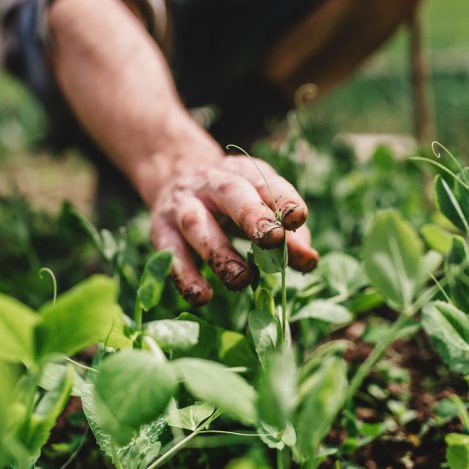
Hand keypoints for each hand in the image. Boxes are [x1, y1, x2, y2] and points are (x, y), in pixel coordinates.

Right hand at [146, 154, 318, 305]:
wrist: (175, 177)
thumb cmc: (233, 202)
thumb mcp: (262, 207)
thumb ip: (288, 235)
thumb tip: (308, 261)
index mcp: (244, 173)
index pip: (266, 182)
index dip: (283, 199)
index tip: (298, 218)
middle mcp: (212, 183)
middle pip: (232, 195)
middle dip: (251, 216)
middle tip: (272, 240)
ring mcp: (182, 205)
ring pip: (197, 225)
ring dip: (219, 253)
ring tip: (241, 280)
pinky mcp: (160, 230)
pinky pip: (170, 253)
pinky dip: (185, 276)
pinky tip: (202, 296)